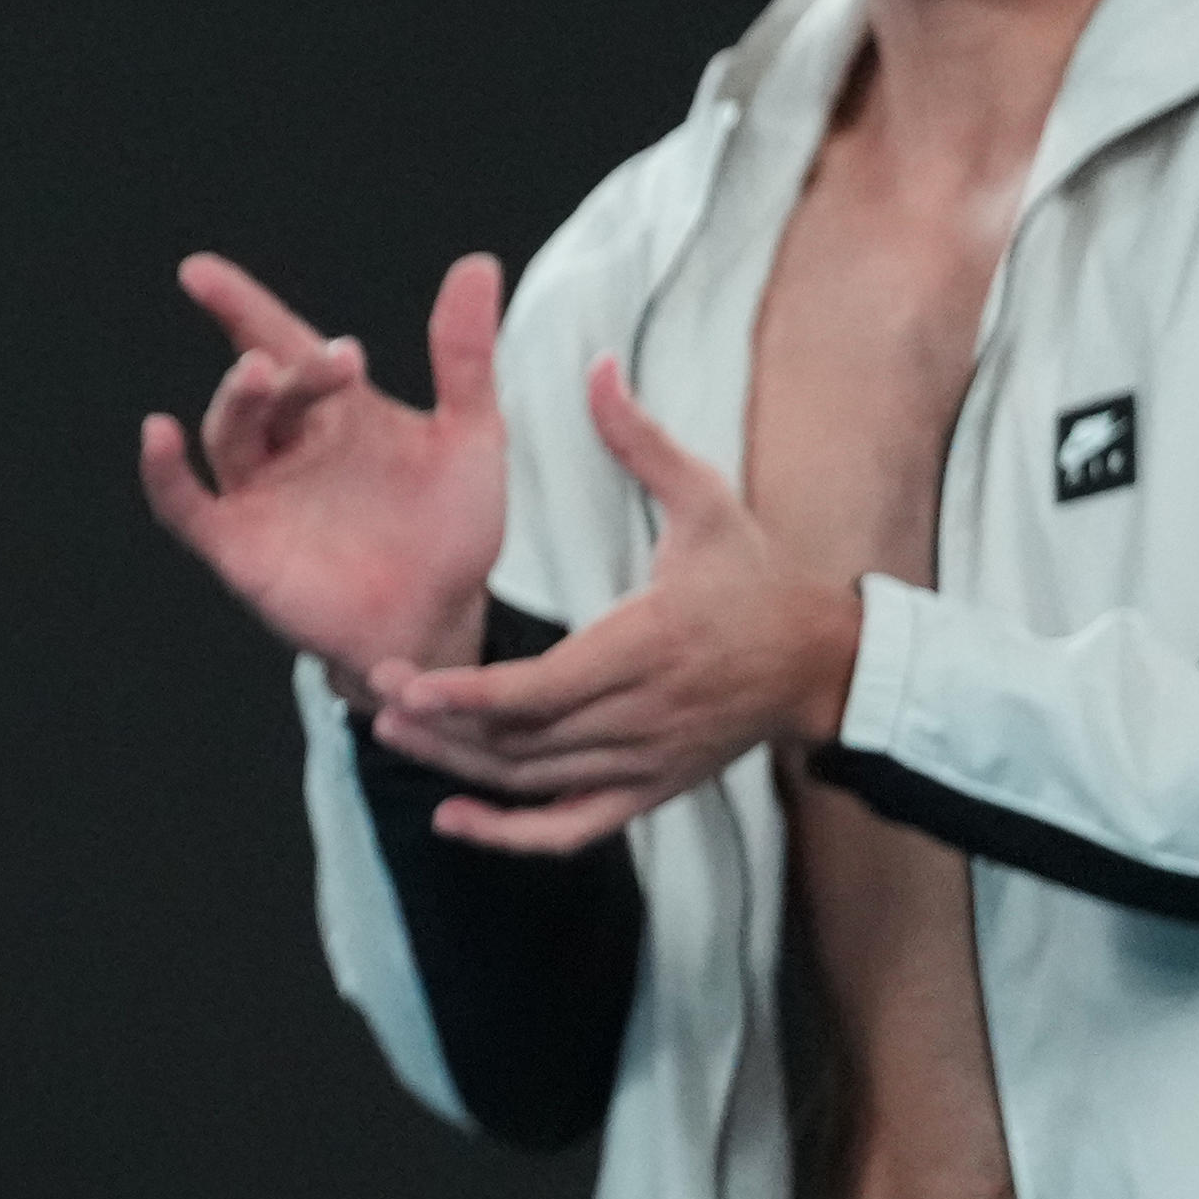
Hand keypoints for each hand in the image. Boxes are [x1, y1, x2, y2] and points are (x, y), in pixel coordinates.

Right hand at [139, 251, 509, 679]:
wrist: (444, 621)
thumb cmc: (453, 528)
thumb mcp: (470, 436)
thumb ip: (463, 356)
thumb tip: (478, 262)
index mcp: (333, 409)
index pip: (276, 339)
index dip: (237, 305)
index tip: (198, 272)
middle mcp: (286, 445)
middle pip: (266, 390)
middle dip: (289, 367)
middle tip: (331, 360)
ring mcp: (258, 495)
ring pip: (228, 435)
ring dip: (239, 400)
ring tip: (260, 374)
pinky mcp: (239, 548)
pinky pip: (186, 506)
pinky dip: (165, 473)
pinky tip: (156, 435)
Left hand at [360, 359, 862, 853]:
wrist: (823, 663)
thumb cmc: (758, 576)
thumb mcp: (709, 500)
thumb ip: (640, 440)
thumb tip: (596, 363)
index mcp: (649, 645)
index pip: (540, 690)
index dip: (466, 694)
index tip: (405, 681)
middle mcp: (644, 715)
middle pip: (524, 743)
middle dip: (444, 728)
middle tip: (375, 694)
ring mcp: (647, 763)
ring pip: (536, 784)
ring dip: (460, 768)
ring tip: (392, 732)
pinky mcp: (651, 791)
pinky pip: (573, 829)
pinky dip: (511, 835)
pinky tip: (453, 817)